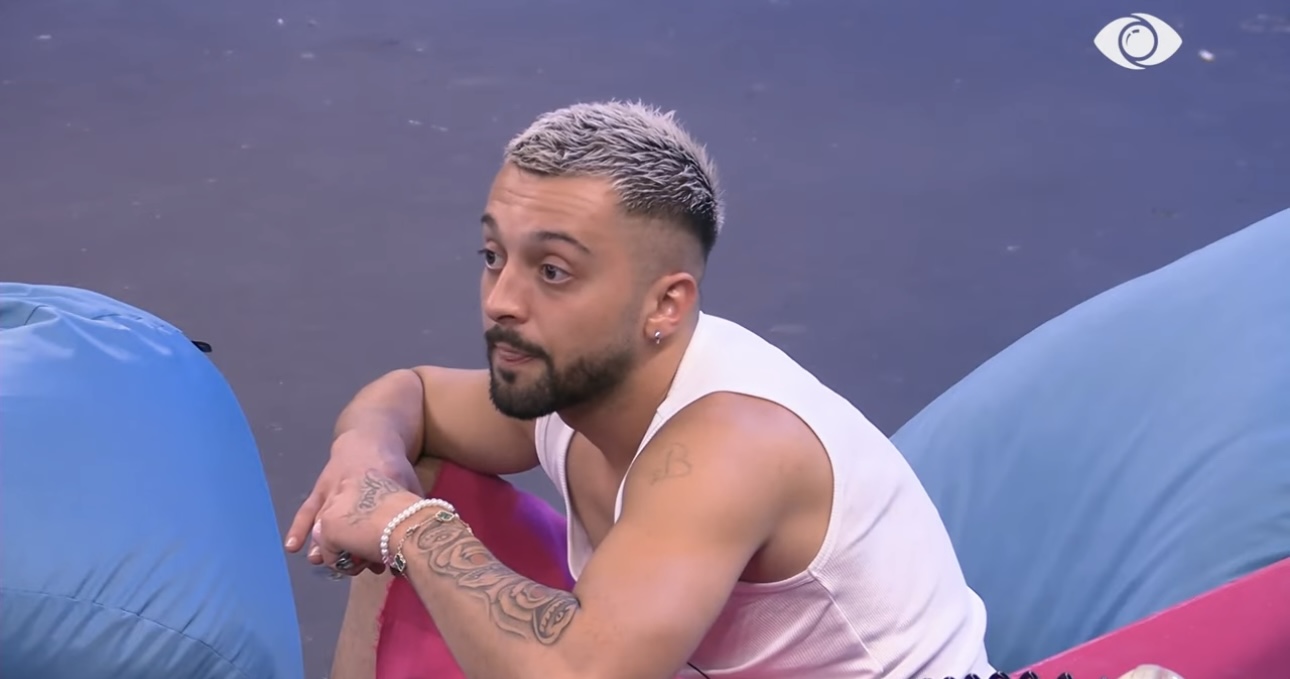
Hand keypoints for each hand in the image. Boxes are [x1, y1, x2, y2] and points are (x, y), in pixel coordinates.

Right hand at [285, 431, 422, 573]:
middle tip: (354, 568)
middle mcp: (355, 488)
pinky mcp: (321, 489)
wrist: (368, 439)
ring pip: (327, 518)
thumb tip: (414, 545)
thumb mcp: (409, 484)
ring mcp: (335, 489)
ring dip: (323, 542)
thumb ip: (412, 511)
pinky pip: (308, 509)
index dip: (379, 542)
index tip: (382, 563)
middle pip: (350, 522)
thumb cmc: (392, 468)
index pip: (380, 519)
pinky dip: (300, 527)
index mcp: (382, 485)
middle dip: (351, 547)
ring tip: (319, 561)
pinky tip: (292, 546)